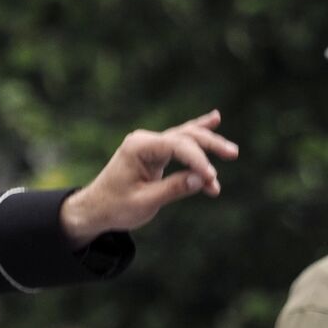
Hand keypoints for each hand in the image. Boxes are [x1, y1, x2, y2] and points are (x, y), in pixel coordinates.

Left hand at [60, 110, 237, 246]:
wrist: (95, 209)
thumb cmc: (115, 207)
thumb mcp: (144, 203)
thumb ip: (173, 189)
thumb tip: (202, 178)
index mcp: (138, 147)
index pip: (177, 146)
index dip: (197, 160)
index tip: (210, 178)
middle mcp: (144, 140)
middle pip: (185, 136)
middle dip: (209, 146)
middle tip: (233, 154)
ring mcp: (149, 144)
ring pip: (186, 138)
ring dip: (208, 145)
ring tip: (232, 152)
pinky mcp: (154, 152)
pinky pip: (180, 142)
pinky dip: (198, 134)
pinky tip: (215, 119)